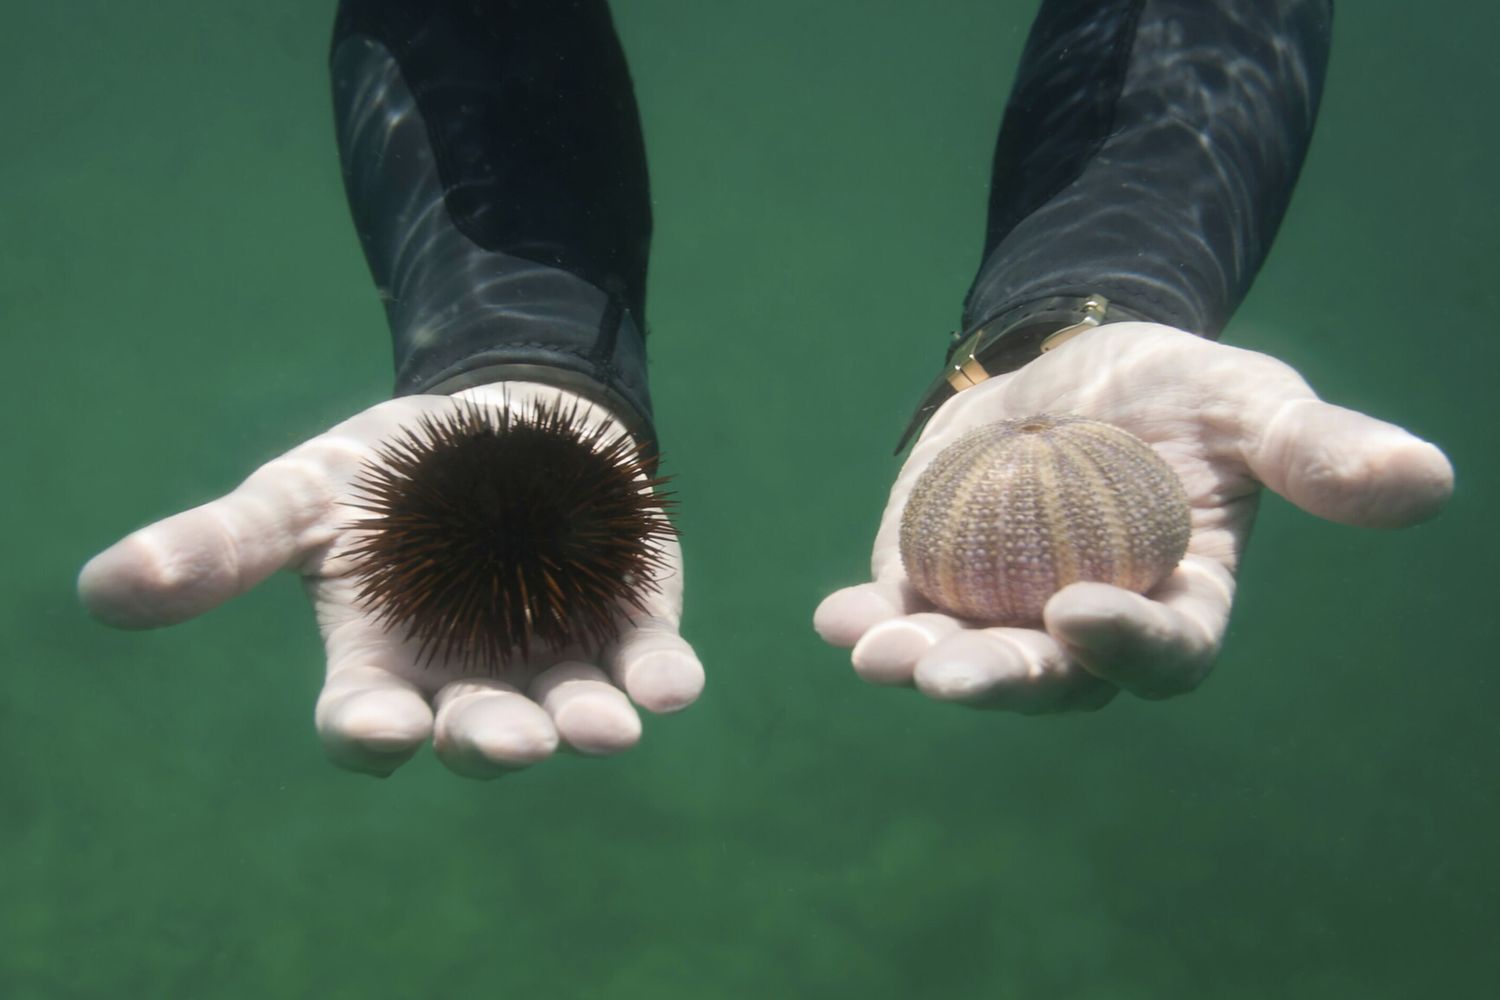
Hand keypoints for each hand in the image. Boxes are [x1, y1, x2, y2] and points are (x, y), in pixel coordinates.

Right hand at [78, 382, 702, 776]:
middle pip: (478, 734)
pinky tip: (670, 686)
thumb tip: (104, 590)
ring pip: (571, 714)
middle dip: (492, 740)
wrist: (500, 418)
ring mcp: (556, 659)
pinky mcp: (632, 626)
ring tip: (604, 728)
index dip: (373, 733)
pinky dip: (660, 679)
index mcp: (383, 665)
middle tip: (510, 739)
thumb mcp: (302, 494)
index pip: (369, 724)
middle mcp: (472, 682)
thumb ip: (221, 545)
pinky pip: (649, 667)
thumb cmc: (390, 472)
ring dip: (586, 724)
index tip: (382, 728)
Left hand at [814, 323, 1452, 712]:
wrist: (1080, 362)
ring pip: (966, 657)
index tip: (1080, 611)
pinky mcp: (936, 582)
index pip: (1162, 650)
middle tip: (941, 673)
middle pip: (1050, 677)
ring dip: (919, 660)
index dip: (1127, 644)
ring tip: (875, 648)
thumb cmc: (1179, 389)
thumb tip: (1426, 480)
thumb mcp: (1247, 402)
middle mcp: (1087, 630)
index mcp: (1175, 603)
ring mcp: (1004, 612)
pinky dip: (868, 619)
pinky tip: (834, 616)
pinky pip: (902, 612)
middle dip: (998, 680)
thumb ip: (1316, 449)